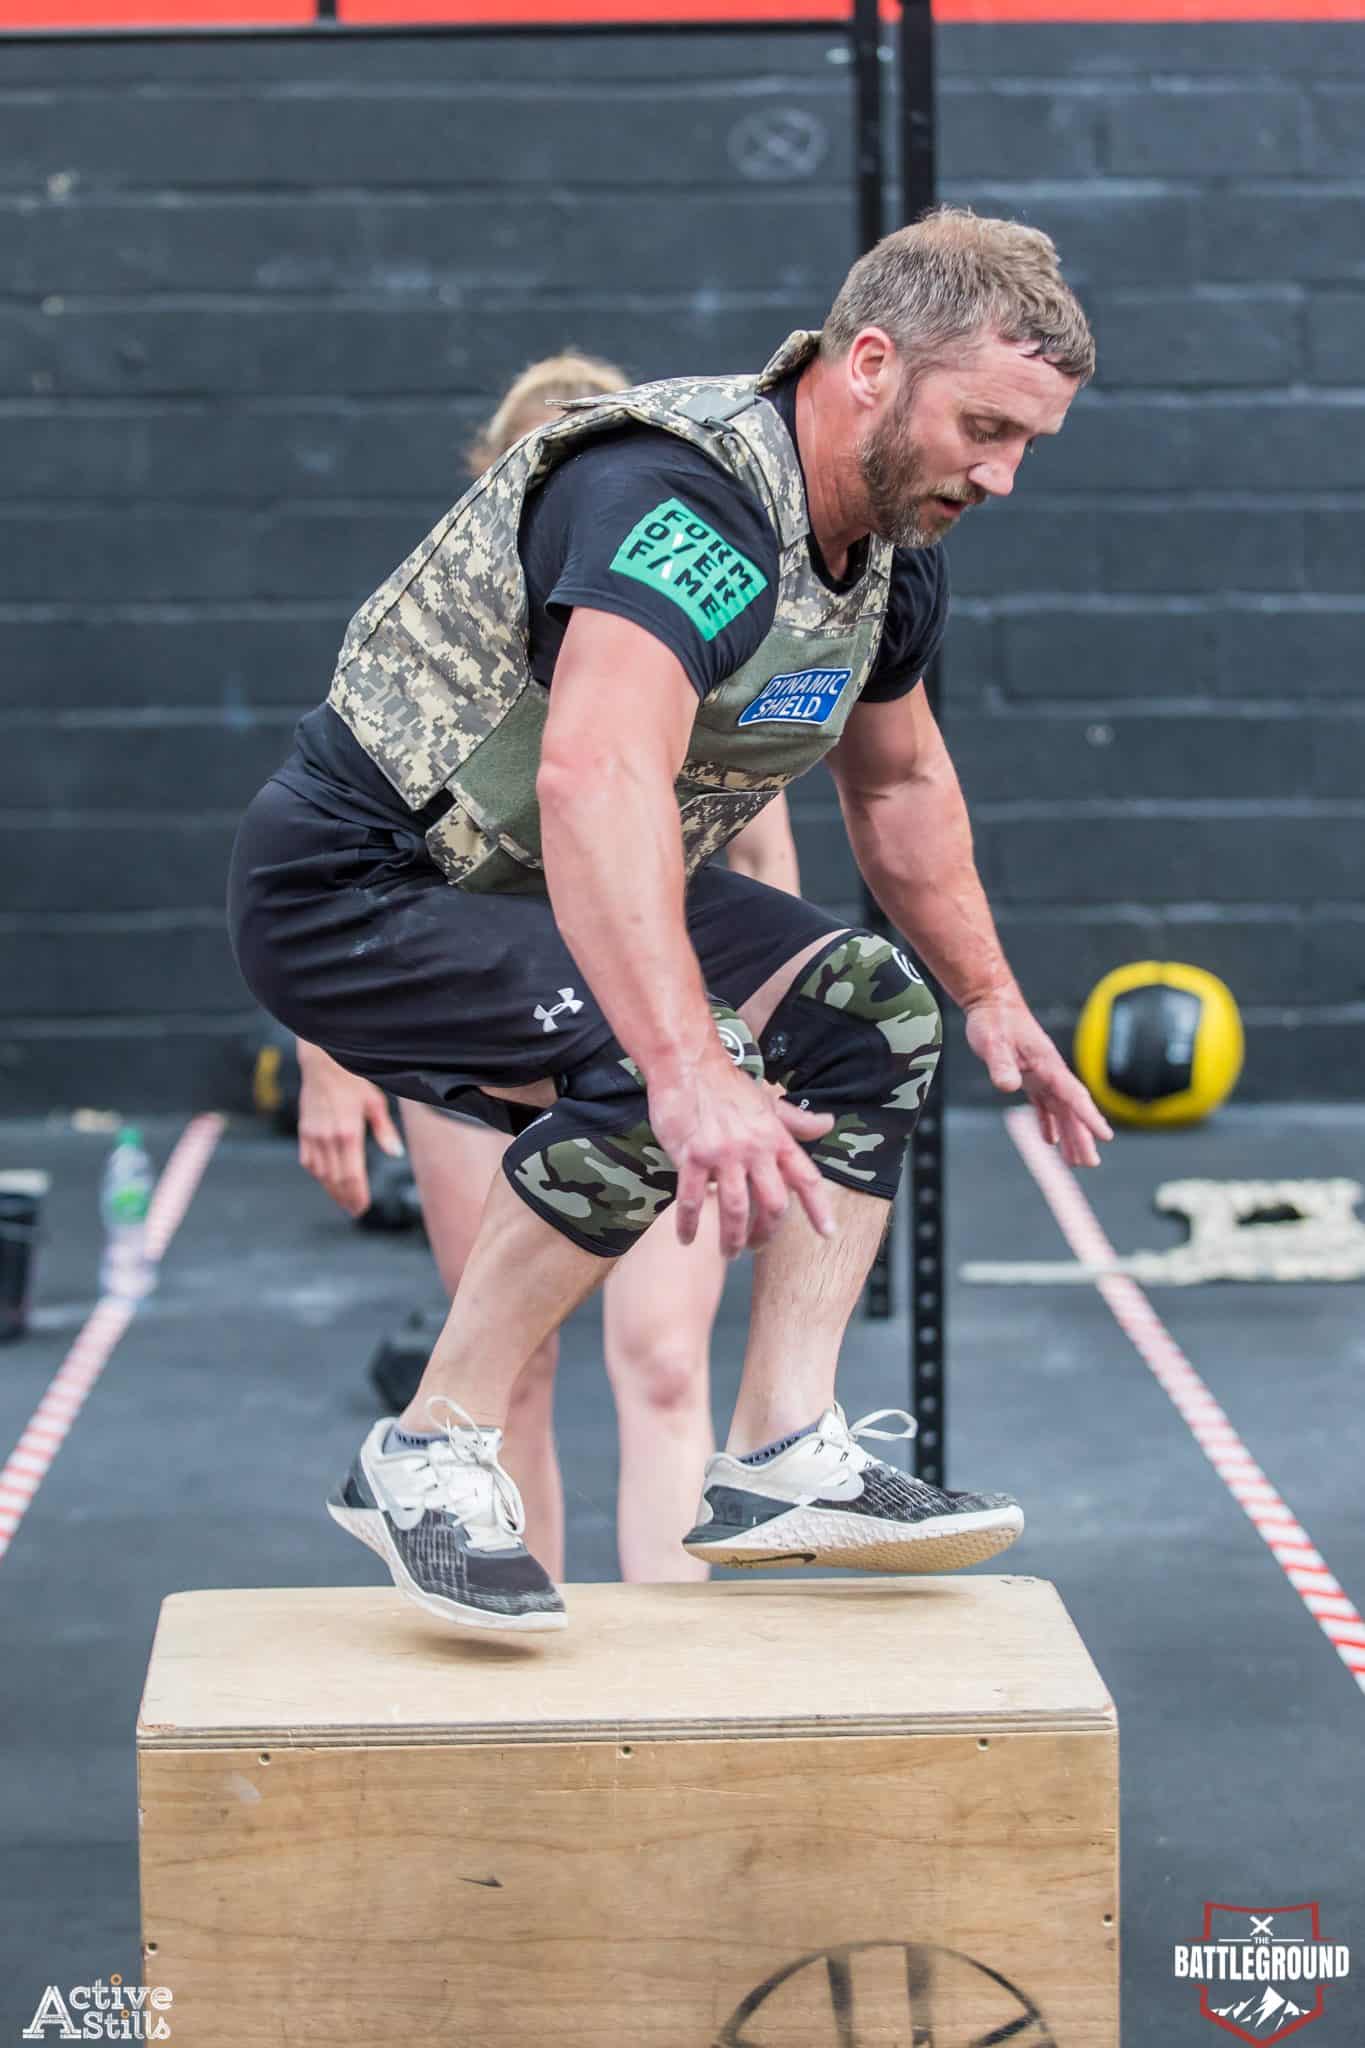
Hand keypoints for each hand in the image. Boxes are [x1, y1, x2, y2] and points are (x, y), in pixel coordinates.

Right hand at [296, 1042, 404, 1216]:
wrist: (323, 1063)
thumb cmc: (354, 1080)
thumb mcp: (375, 1103)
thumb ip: (385, 1131)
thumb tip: (396, 1153)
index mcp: (350, 1133)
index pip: (352, 1176)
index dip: (357, 1195)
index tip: (362, 1207)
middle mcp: (329, 1138)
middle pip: (336, 1180)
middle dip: (346, 1198)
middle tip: (354, 1210)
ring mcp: (314, 1136)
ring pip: (321, 1174)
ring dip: (331, 1190)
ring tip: (343, 1200)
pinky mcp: (304, 1131)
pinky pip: (308, 1161)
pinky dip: (318, 1174)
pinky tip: (326, 1180)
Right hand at [648, 1052, 836, 1255]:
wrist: (688, 1066)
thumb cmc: (728, 1086)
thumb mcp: (769, 1103)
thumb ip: (797, 1121)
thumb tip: (829, 1123)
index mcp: (776, 1138)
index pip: (806, 1177)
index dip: (819, 1208)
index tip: (828, 1232)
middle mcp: (755, 1149)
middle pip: (772, 1203)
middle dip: (767, 1233)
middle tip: (757, 1247)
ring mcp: (723, 1155)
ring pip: (735, 1208)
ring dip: (732, 1238)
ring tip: (729, 1252)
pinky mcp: (691, 1157)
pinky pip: (692, 1199)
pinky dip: (689, 1224)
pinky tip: (686, 1238)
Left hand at [965, 991, 1112, 1167]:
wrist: (992, 1003)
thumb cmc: (993, 1020)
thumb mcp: (992, 1043)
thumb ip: (1001, 1065)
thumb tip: (1009, 1086)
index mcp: (1048, 1066)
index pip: (1074, 1095)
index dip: (1089, 1117)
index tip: (1106, 1136)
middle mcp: (1050, 1073)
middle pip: (1072, 1109)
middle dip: (1082, 1137)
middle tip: (1090, 1163)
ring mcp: (1042, 1075)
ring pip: (1061, 1110)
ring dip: (1069, 1135)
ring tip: (1076, 1161)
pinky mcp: (1031, 1076)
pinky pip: (1045, 1105)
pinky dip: (1049, 1123)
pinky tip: (1051, 1140)